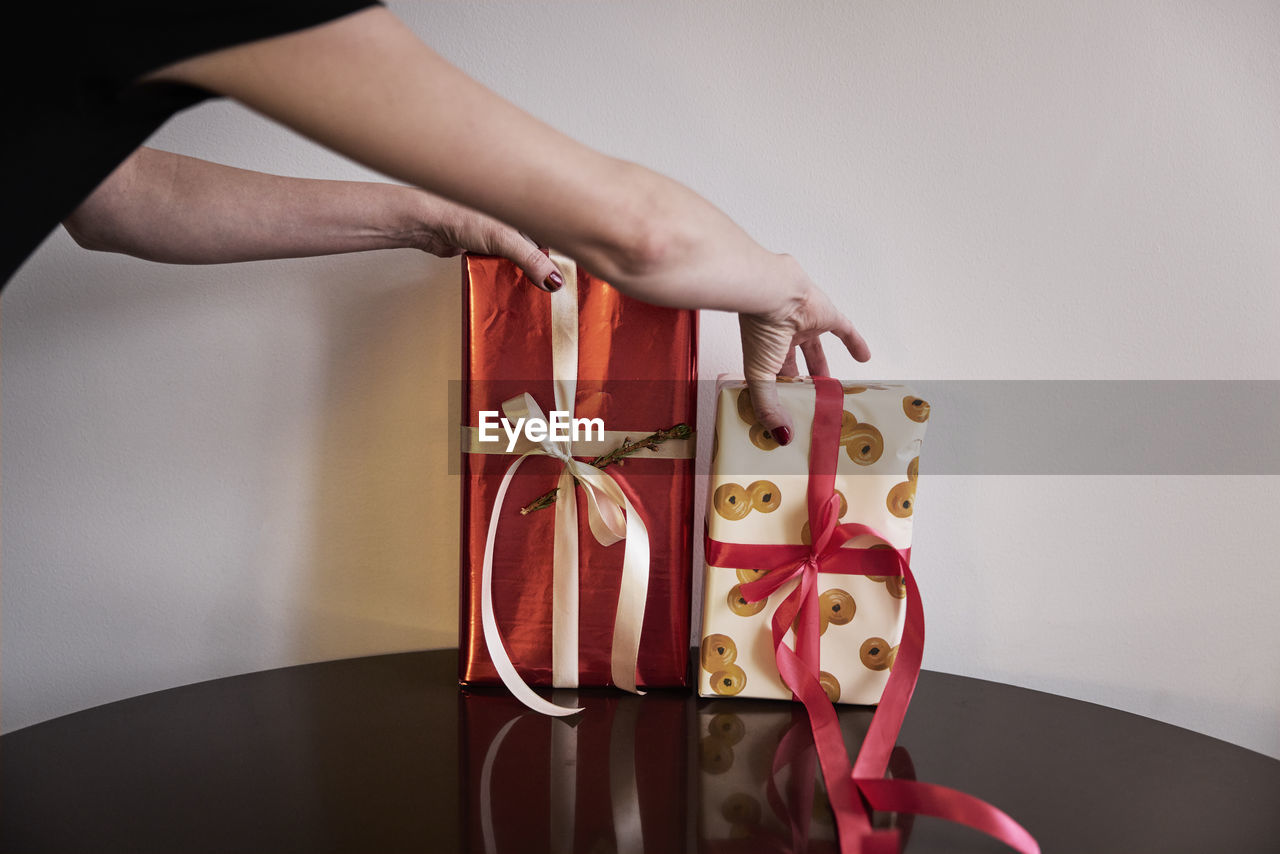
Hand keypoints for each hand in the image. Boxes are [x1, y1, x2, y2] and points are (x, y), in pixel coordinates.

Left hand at [408, 191, 561, 291]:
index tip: (571, 266)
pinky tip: (510, 278)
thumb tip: (553, 280)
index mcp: (521, 206)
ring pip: (519, 254)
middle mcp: (511, 217)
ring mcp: (496, 231)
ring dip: (523, 268)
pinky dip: (506, 270)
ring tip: (534, 281)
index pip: (552, 227)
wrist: (426, 222)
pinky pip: (502, 261)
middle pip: (536, 244)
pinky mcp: (483, 245)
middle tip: (553, 280)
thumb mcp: (503, 238)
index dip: (563, 245)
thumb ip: (531, 260)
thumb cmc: (458, 212)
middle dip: (543, 262)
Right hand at [738, 255, 869, 444]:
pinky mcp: (826, 315)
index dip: (780, 393)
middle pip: (794, 366)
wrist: (771, 293)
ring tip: (831, 389)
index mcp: (762, 351)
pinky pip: (845, 331)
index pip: (772, 377)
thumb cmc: (759, 331)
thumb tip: (781, 437)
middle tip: (810, 403)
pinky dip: (855, 343)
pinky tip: (865, 358)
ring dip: (823, 369)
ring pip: (816, 350)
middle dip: (802, 384)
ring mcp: (804, 326)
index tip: (785, 412)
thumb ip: (768, 407)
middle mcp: (781, 338)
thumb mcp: (760, 376)